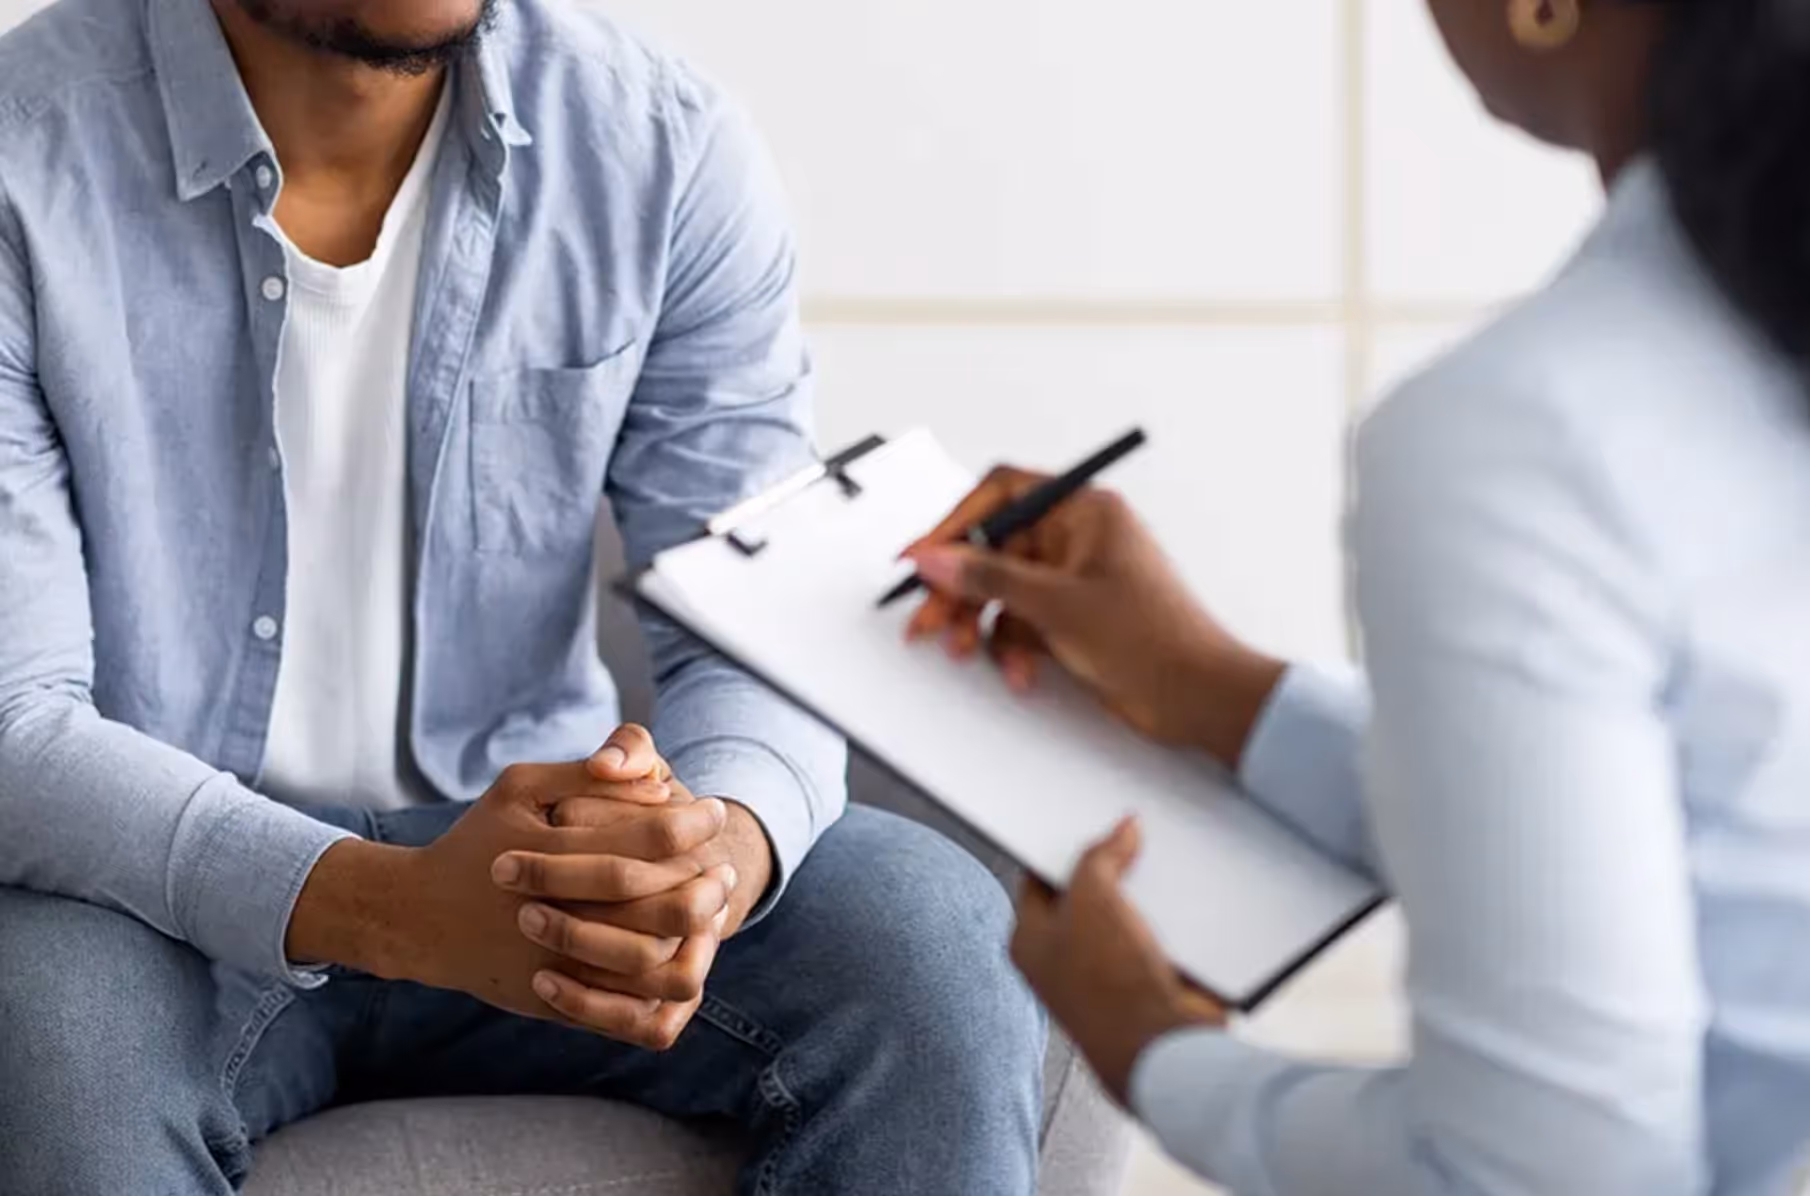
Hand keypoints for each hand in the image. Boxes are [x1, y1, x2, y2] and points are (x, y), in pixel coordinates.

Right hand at [288, 726, 732, 1049]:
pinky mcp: (560, 1006)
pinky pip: (633, 1015)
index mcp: (556, 857)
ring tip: (711, 910)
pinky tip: (682, 954)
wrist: (421, 919)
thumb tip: (655, 779)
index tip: (715, 809)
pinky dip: (668, 988)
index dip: (695, 822)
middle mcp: (561, 917)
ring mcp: (561, 968)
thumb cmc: (477, 840)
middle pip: (666, 906)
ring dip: (697, 938)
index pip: (652, 839)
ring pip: (658, 966)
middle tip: (724, 865)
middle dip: (708, 882)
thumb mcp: (519, 788)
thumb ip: (584, 775)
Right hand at [904, 467, 1285, 767]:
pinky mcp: (1073, 617)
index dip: (954, 523)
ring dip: (982, 623)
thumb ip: (988, 577)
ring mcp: (1074, 578)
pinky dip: (1012, 646)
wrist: (1199, 698)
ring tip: (966, 650)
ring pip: (1002, 589)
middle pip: (993, 548)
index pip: (1001, 495)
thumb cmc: (1155, 639)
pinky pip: (1022, 621)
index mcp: (1083, 511)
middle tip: (929, 620)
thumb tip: (935, 557)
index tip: (920, 556)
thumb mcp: (1058, 605)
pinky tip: (1020, 672)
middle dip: (959, 588)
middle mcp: (1077, 537)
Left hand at [1011, 818, 1227, 1105]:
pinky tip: (1185, 897)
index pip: (1037, 879)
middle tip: (1128, 834)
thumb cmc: (1109, 982)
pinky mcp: (1146, 983)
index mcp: (1029, 942)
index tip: (1081, 820)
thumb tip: (1123, 829)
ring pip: (1124, 915)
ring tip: (1162, 859)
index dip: (1058, 847)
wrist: (1162, 1046)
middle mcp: (1063, 962)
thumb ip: (1100, 855)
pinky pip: (1157, 937)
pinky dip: (1170, 920)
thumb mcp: (1092, 897)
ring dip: (1144, 894)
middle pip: (1085, 896)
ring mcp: (1106, 975)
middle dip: (1108, 867)